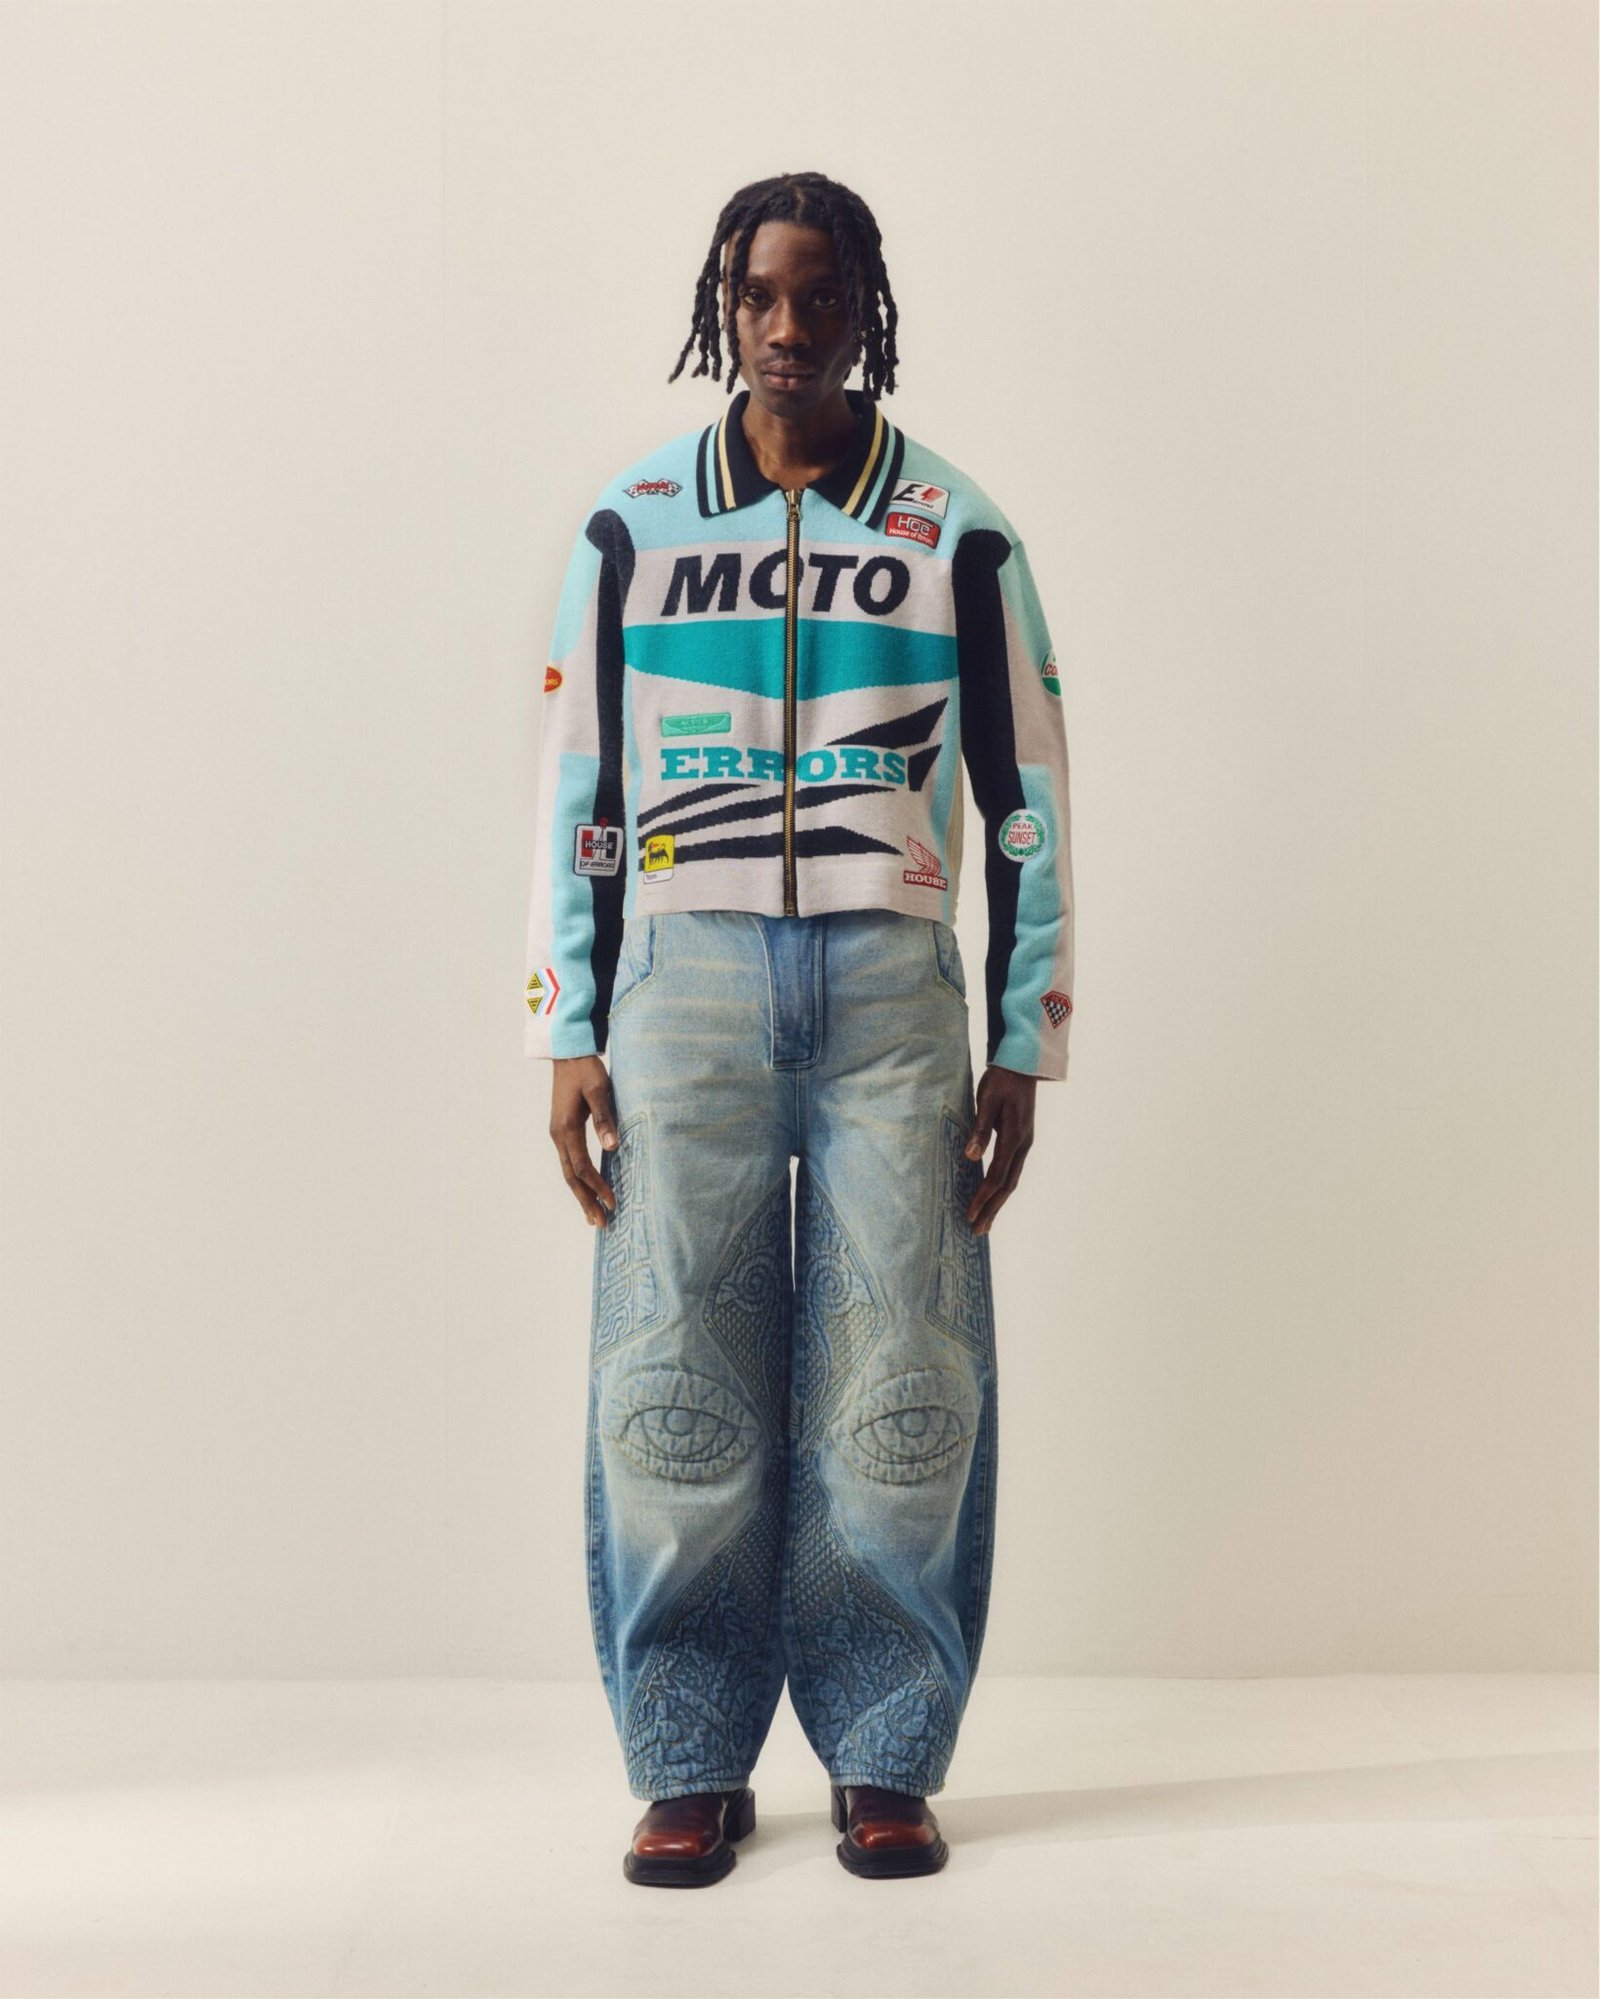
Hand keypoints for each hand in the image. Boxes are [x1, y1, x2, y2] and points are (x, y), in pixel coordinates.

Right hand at [549, 1055, 618, 1225]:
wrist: (568, 1052)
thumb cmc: (585, 1069)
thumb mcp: (599, 1090)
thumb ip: (604, 1118)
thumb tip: (612, 1146)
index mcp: (566, 1128)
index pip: (582, 1167)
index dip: (597, 1186)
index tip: (613, 1202)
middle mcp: (558, 1135)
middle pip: (571, 1177)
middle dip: (585, 1200)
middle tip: (600, 1223)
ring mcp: (558, 1133)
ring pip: (568, 1172)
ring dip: (581, 1194)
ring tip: (593, 1215)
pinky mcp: (562, 1130)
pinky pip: (569, 1161)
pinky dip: (578, 1179)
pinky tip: (587, 1188)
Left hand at [964, 1065, 1036, 1235]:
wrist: (1022, 1064)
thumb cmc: (1001, 1079)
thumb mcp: (987, 1100)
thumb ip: (980, 1129)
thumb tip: (971, 1157)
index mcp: (1015, 1138)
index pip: (996, 1176)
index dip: (983, 1197)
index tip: (969, 1214)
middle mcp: (1023, 1145)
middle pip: (1007, 1185)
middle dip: (991, 1209)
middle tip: (977, 1231)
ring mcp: (1024, 1144)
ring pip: (1011, 1180)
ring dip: (997, 1203)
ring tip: (985, 1222)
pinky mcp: (1021, 1140)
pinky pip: (1011, 1171)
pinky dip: (1001, 1188)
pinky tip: (993, 1195)